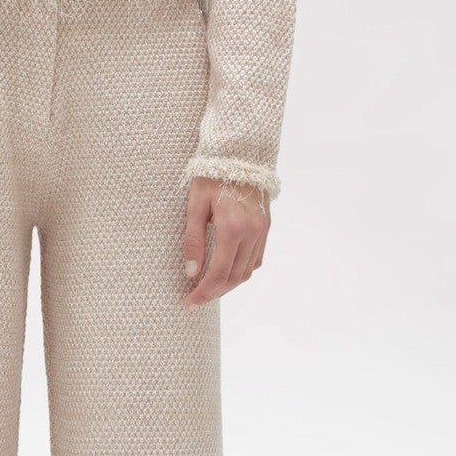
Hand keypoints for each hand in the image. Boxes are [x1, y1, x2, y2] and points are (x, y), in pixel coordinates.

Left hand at [182, 177, 269, 308]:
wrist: (239, 153)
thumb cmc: (211, 175)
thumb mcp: (195, 204)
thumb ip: (193, 239)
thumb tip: (191, 272)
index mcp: (232, 227)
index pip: (219, 273)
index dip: (204, 292)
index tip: (189, 302)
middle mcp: (251, 232)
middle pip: (235, 278)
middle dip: (215, 292)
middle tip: (196, 299)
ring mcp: (262, 230)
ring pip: (248, 271)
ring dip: (229, 284)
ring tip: (209, 287)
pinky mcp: (266, 226)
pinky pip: (257, 259)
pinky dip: (242, 270)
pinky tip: (227, 270)